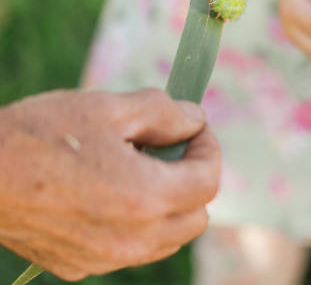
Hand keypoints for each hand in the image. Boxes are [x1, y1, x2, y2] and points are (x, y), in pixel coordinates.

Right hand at [0, 89, 220, 280]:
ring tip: (141, 169)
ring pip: (169, 238)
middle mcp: (133, 239)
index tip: (194, 129)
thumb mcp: (107, 108)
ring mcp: (106, 258)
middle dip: (194, 179)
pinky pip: (133, 249)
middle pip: (197, 216)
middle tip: (170, 148)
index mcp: (146, 197)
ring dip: (171, 205)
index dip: (208, 148)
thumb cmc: (38, 135)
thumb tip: (195, 121)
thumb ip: (164, 114)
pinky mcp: (81, 265)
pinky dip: (140, 224)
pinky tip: (112, 194)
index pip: (208, 180)